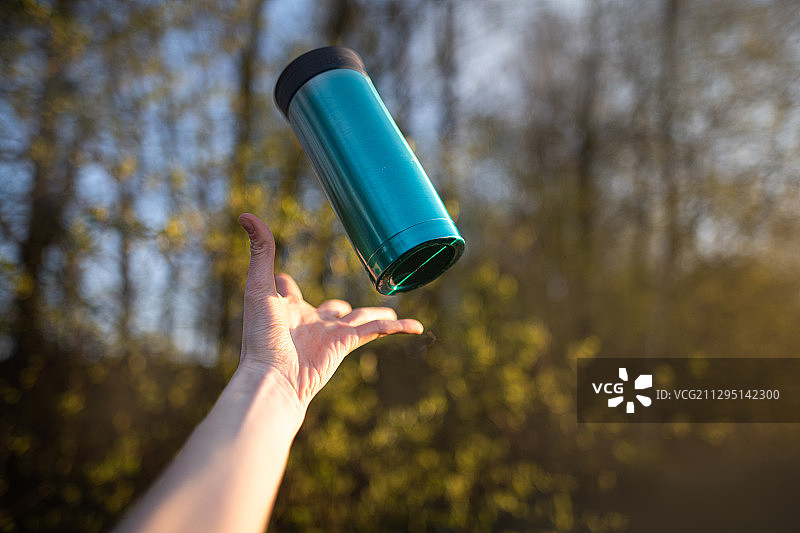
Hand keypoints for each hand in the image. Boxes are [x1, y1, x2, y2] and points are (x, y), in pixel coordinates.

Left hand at [236, 213, 423, 409]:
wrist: (273, 376)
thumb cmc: (260, 336)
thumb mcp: (259, 287)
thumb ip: (260, 251)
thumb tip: (247, 216)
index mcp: (288, 308)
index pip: (289, 291)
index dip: (287, 285)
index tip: (284, 279)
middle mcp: (310, 322)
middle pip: (330, 310)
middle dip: (337, 309)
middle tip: (340, 309)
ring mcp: (330, 334)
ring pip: (360, 319)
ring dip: (376, 316)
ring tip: (389, 315)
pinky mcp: (345, 344)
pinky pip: (376, 331)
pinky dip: (398, 328)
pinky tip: (416, 327)